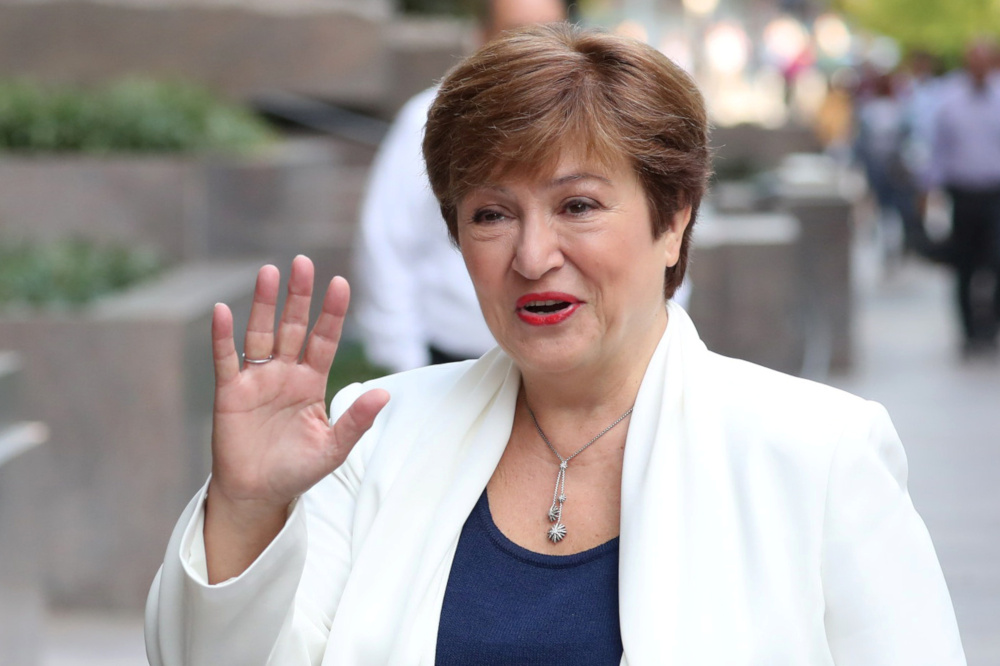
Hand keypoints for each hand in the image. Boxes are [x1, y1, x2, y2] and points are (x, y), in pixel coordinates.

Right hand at [204, 256, 388, 580]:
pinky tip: (222, 311)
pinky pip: (226, 359)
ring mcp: (257, 380)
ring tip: (268, 272)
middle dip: (299, 296)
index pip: (325, 340)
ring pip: (261, 334)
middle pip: (293, 327)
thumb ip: (356, 421)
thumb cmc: (297, 471)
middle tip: (303, 262)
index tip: (341, 283)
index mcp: (312, 382)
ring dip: (264, 304)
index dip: (332, 313)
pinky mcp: (230, 392)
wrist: (258, 495)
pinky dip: (222, 336)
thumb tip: (386, 393)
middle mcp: (285, 374)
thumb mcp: (333, 449)